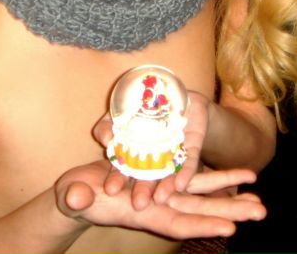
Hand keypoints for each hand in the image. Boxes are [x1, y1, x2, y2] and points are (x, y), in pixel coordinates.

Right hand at [55, 160, 264, 239]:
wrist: (80, 191)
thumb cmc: (75, 195)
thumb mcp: (75, 196)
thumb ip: (78, 197)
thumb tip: (78, 196)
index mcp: (142, 213)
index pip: (177, 222)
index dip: (202, 224)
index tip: (229, 227)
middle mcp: (160, 205)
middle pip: (200, 210)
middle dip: (230, 211)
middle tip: (261, 212)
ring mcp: (164, 192)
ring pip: (202, 194)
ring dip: (231, 194)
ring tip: (258, 196)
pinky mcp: (164, 177)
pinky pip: (194, 177)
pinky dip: (216, 179)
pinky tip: (238, 178)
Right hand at [92, 90, 212, 208]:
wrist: (174, 92)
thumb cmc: (140, 104)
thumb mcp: (117, 112)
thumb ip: (106, 126)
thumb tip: (106, 139)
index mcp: (131, 151)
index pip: (123, 168)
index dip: (117, 178)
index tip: (110, 190)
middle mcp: (151, 158)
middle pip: (146, 177)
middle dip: (142, 191)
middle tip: (138, 204)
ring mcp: (171, 154)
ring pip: (168, 174)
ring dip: (164, 187)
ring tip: (159, 199)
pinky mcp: (190, 149)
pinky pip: (188, 163)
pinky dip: (184, 174)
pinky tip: (180, 185)